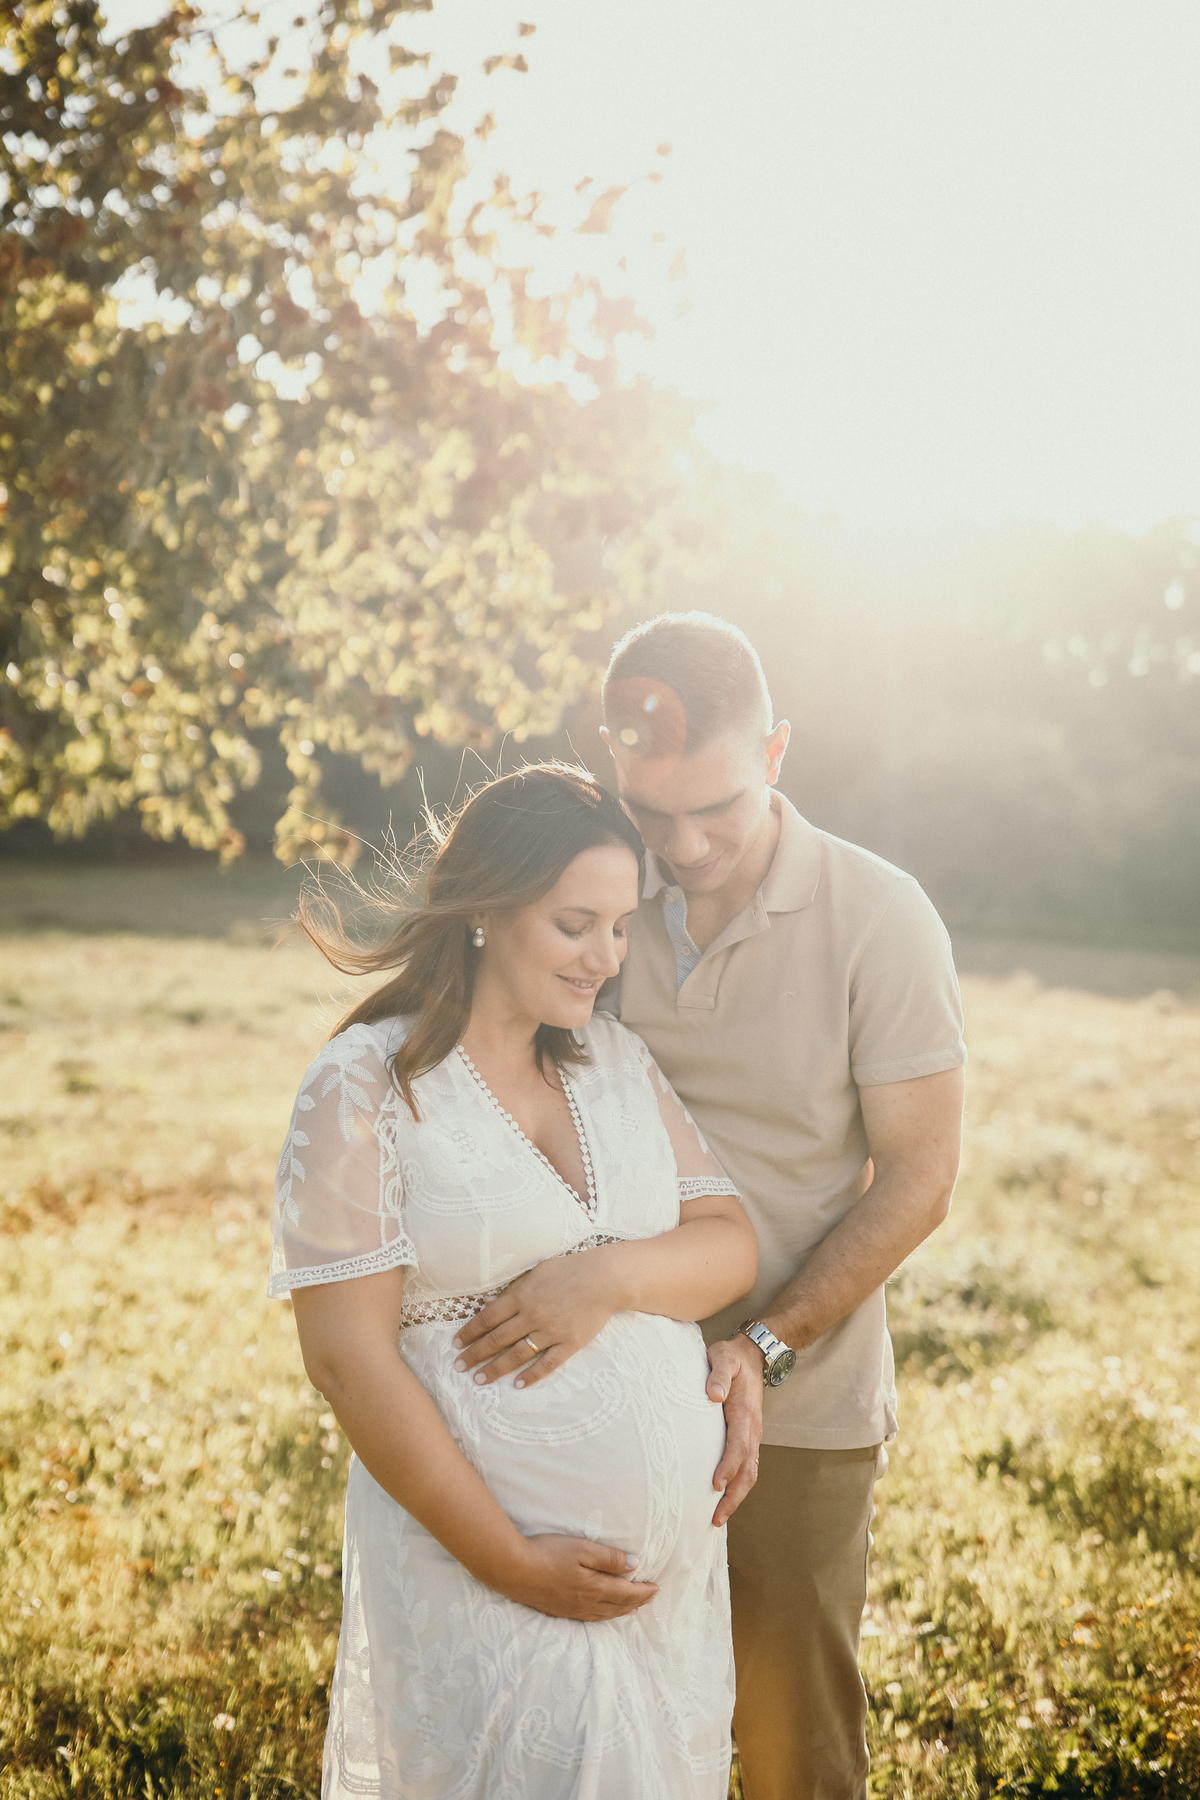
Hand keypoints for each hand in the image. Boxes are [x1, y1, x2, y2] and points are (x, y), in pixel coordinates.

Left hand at [452, 1252, 619, 1387]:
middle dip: (475, 1355)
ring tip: (479, 1380)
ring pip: (516, 1355)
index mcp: (522, 1295)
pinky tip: (517, 1385)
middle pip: (497, 1339)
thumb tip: (491, 1304)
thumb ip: (515, 1289)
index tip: (456, 1344)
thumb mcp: (537, 1271)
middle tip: (459, 1367)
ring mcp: (550, 1331)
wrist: (606, 1278)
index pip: (487, 1318)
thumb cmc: (571, 1269)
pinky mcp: (569, 1344)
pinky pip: (547, 1364)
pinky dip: (531, 1376)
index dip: (469, 1333)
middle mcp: (532, 1315)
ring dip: (495, 1369)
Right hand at [495, 1534, 658, 1620]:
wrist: (514, 1570)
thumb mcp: (582, 1549)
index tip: (657, 1588)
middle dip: (637, 1603)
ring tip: (633, 1609)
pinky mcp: (559, 1611)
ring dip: (622, 1612)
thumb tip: (635, 1565)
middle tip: (651, 1598)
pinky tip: (601, 1614)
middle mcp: (586, 1604)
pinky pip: (589, 1618)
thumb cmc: (548, 1554)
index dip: (643, 1592)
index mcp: (595, 1588)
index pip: (626, 1593)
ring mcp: (571, 1610)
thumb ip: (610, 1558)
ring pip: (604, 1615)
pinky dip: (603, 1616)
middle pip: (618, 1607)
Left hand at [706, 1334, 763, 1525]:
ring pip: (749, 1473)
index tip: (716, 1484)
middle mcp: (752, 1429)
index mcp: (744, 1413)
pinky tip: (723, 1498)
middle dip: (734, 1497)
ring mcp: (752, 1436)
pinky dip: (738, 1487)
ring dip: (736, 1497)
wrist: (752, 1356)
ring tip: (718, 1518)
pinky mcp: (747, 1438)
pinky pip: (746, 1467)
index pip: (738, 1446)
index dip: (728, 1466)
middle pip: (748, 1470)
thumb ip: (718, 1374)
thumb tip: (713, 1395)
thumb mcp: (723, 1357)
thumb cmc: (732, 1358)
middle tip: (715, 1519)